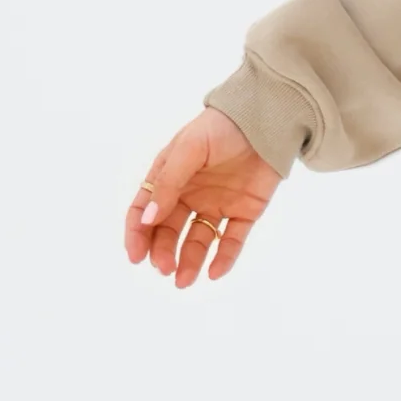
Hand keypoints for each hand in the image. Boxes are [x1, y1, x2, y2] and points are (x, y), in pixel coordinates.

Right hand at [124, 109, 281, 286]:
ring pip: (198, 240)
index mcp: (169, 178)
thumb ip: (169, 183)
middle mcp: (189, 195)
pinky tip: (215, 272)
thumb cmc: (220, 128)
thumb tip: (147, 219)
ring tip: (184, 281)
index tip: (135, 257)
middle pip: (169, 231)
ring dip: (189, 261)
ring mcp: (217, 204)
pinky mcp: (245, 212)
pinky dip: (224, 258)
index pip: (144, 211)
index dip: (137, 234)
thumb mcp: (188, 150)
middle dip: (163, 252)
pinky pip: (232, 239)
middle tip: (164, 269)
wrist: (265, 120)